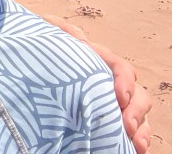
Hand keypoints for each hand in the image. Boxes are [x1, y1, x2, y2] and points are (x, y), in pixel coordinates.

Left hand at [43, 15, 152, 152]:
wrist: (30, 68)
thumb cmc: (42, 50)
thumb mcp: (49, 34)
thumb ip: (62, 30)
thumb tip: (80, 38)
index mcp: (99, 61)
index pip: (121, 68)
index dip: (125, 81)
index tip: (120, 98)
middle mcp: (111, 83)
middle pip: (137, 95)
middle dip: (136, 112)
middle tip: (127, 127)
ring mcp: (112, 102)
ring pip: (138, 116)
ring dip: (141, 130)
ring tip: (137, 145)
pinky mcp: (108, 120)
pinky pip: (130, 132)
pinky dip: (135, 141)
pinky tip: (132, 150)